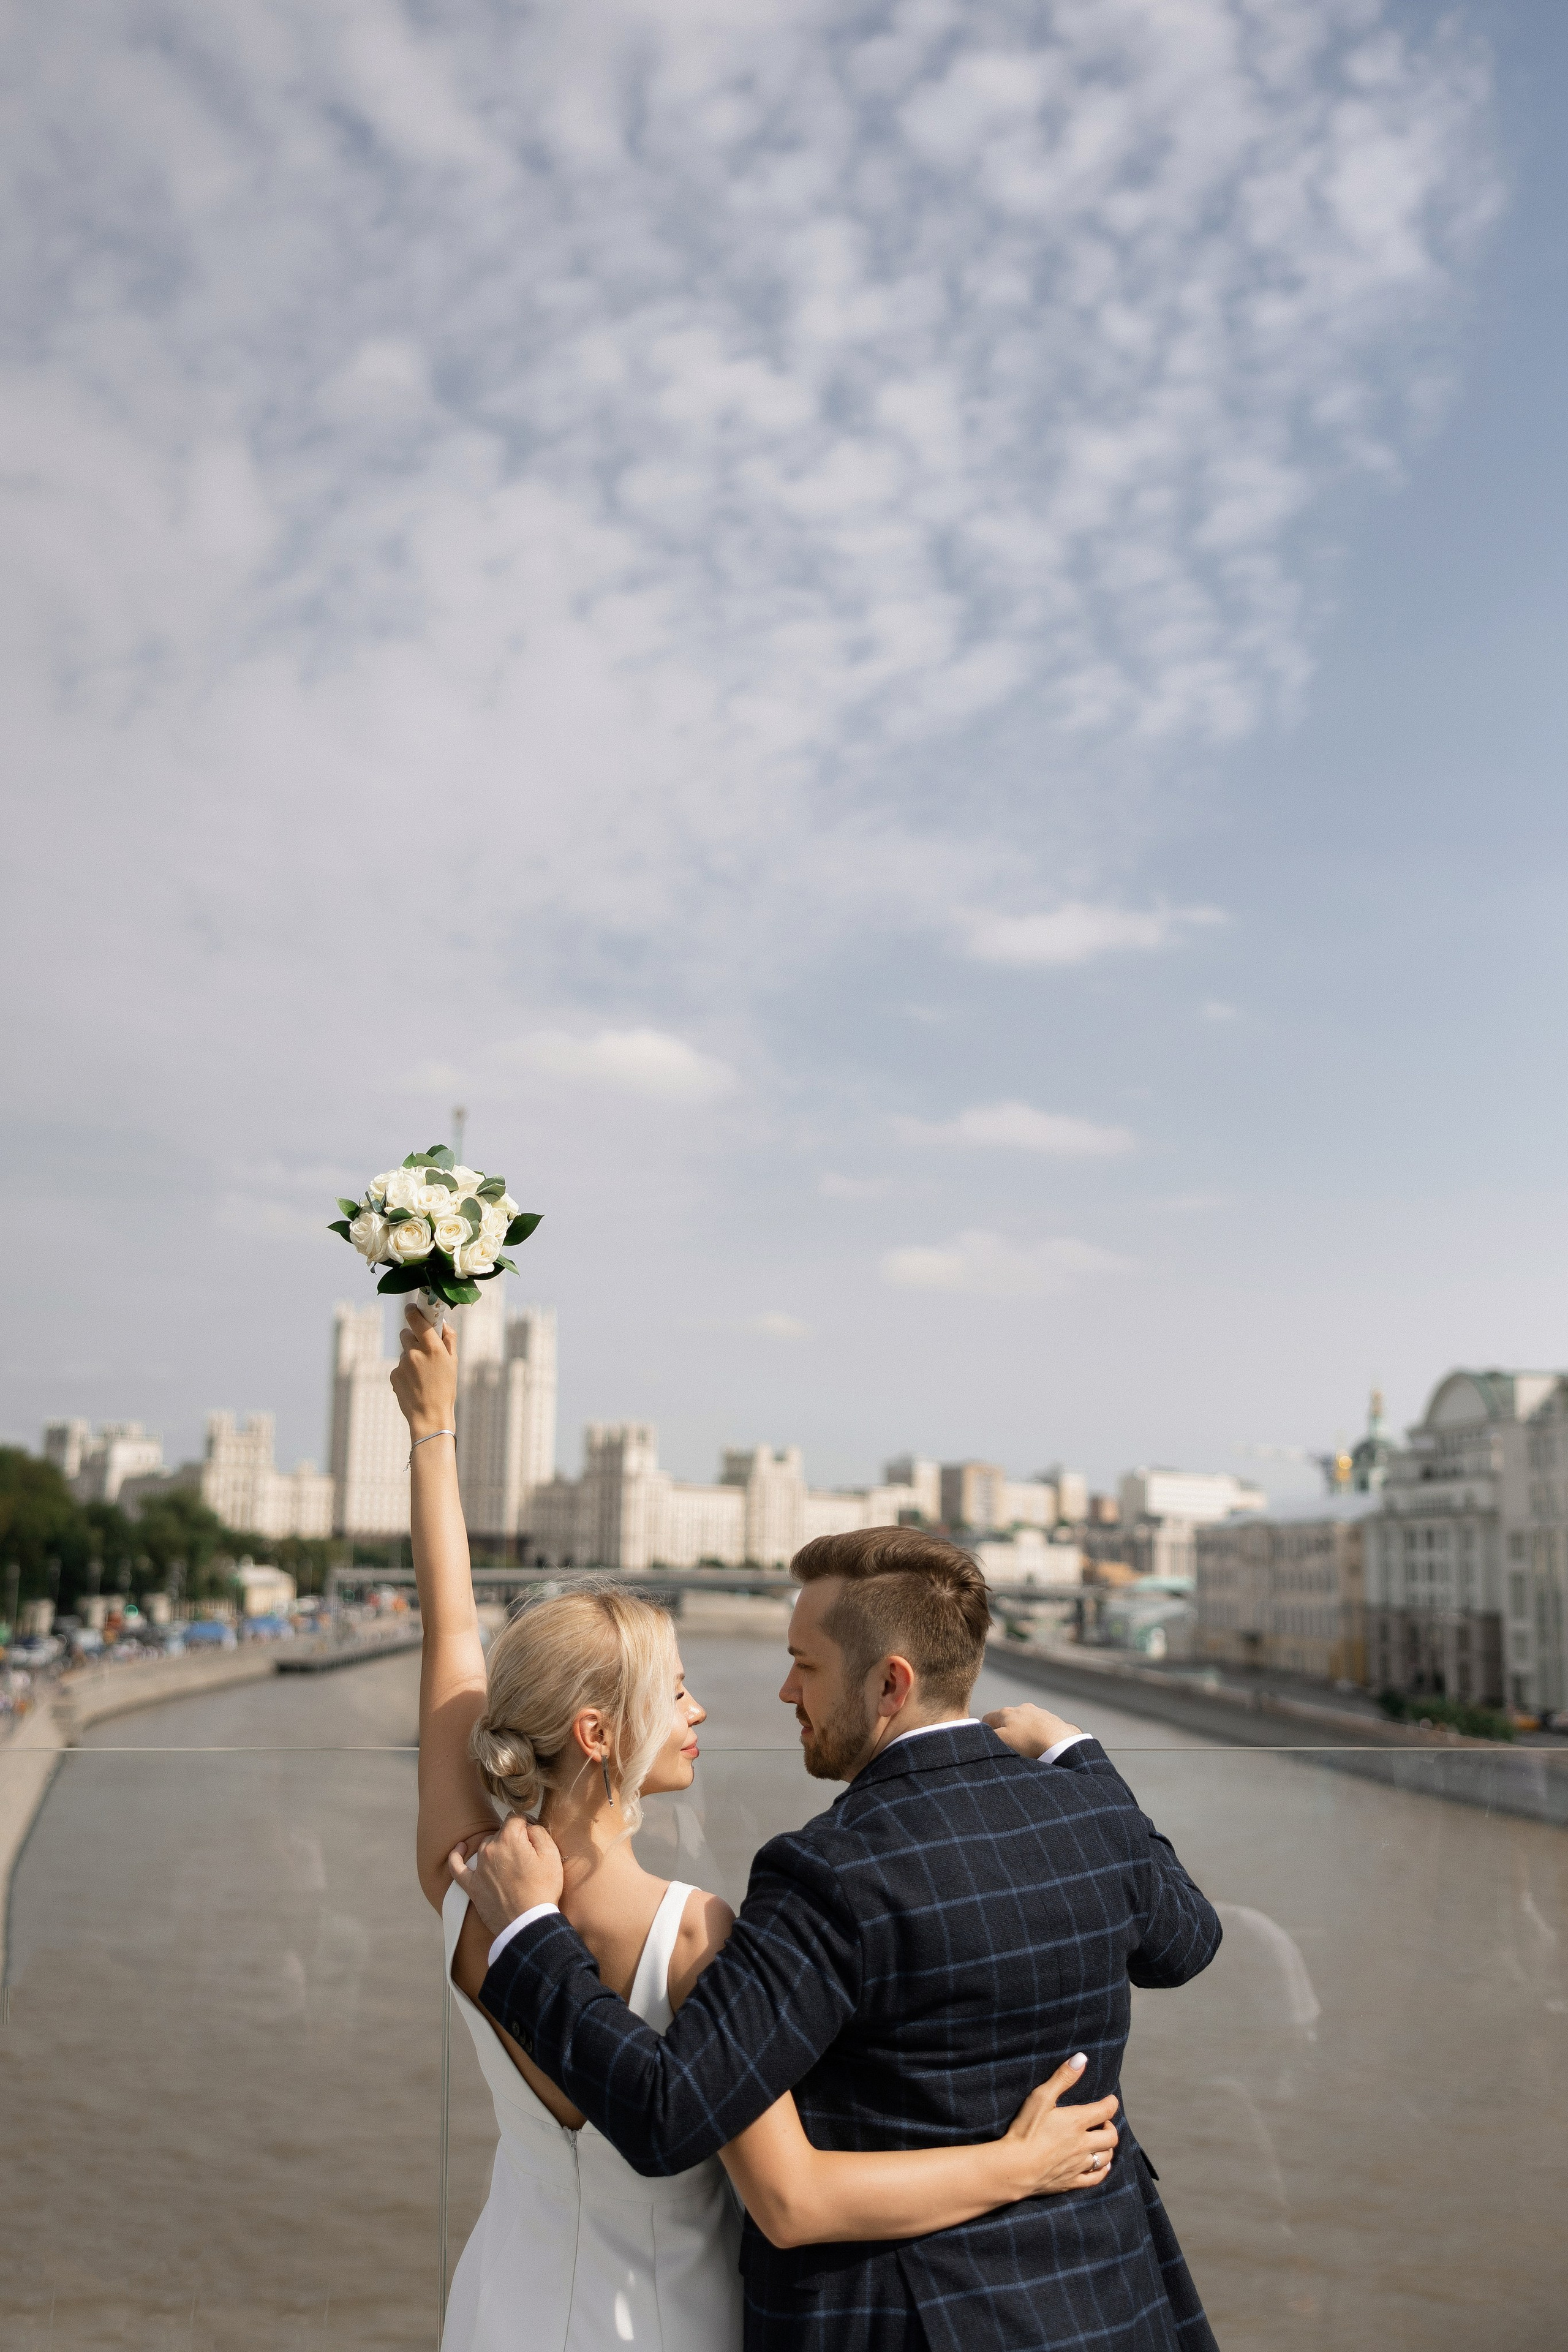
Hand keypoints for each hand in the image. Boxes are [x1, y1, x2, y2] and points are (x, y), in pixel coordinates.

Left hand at [390, 1305, 457, 1438]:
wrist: (429, 1416)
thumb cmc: (446, 1389)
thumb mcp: (454, 1362)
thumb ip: (449, 1339)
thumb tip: (442, 1323)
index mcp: (433, 1348)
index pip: (417, 1319)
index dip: (413, 1310)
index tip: (411, 1308)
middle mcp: (415, 1353)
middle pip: (406, 1333)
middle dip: (413, 1337)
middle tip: (423, 1349)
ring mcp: (403, 1364)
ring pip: (403, 1352)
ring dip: (410, 1357)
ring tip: (422, 1374)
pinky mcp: (394, 1375)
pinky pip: (399, 1366)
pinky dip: (405, 1371)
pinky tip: (415, 1383)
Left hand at [450, 1814, 563, 1934]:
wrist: (528, 1923)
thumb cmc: (542, 1889)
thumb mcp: (551, 1855)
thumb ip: (538, 1832)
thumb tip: (527, 1827)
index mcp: (510, 1838)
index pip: (515, 1818)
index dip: (526, 1825)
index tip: (532, 1837)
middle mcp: (490, 1848)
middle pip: (501, 1833)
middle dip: (513, 1840)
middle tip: (527, 1858)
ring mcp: (479, 1867)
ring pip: (486, 1847)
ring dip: (497, 1850)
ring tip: (510, 1865)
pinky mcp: (472, 1886)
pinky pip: (457, 1867)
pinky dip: (456, 1856)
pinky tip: (459, 1848)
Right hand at [984, 1702, 1082, 1758]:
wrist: (1060, 1742)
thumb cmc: (1028, 1743)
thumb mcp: (1001, 1742)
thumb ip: (988, 1738)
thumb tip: (978, 1735)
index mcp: (1006, 1712)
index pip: (988, 1719)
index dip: (987, 1732)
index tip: (991, 1745)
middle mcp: (1022, 1708)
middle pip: (1007, 1720)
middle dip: (1006, 1732)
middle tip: (1009, 1749)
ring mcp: (1039, 1713)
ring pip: (1025, 1723)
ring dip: (1024, 1734)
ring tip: (1028, 1750)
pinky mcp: (1053, 1720)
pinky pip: (1041, 1728)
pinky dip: (1039, 1736)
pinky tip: (1042, 1747)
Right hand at [1000, 2056, 1118, 2195]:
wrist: (1015, 2168)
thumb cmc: (1026, 2130)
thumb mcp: (1041, 2097)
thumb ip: (1062, 2078)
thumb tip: (1082, 2059)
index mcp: (1077, 2122)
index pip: (1106, 2110)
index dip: (1111, 2103)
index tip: (1109, 2100)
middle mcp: (1084, 2144)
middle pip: (1111, 2137)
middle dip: (1111, 2127)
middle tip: (1102, 2122)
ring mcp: (1079, 2165)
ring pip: (1106, 2158)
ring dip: (1107, 2148)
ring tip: (1101, 2141)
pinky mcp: (1072, 2182)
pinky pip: (1096, 2178)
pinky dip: (1102, 2171)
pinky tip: (1101, 2166)